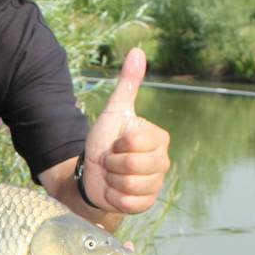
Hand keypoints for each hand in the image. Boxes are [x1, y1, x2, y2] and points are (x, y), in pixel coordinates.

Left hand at [83, 47, 169, 213]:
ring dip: (111, 180)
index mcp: (158, 139)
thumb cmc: (104, 140)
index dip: (116, 145)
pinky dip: (114, 197)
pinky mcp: (146, 204)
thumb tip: (137, 50)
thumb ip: (127, 84)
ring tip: (112, 174)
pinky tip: (113, 190)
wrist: (91, 170)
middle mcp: (163, 162)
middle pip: (133, 167)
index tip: (115, 143)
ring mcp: (156, 184)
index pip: (135, 144)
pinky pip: (130, 203)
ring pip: (130, 186)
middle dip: (112, 163)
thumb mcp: (114, 111)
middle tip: (110, 160)